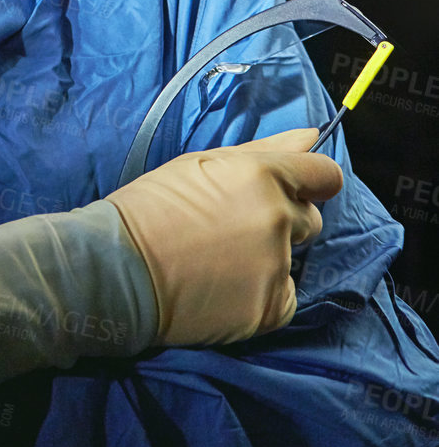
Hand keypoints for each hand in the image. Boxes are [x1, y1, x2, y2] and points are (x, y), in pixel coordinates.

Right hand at [106, 127, 343, 344]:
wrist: (120, 268)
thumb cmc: (153, 205)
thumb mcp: (203, 164)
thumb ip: (266, 150)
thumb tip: (311, 137)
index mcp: (264, 176)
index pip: (325, 175)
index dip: (311, 183)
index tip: (293, 192)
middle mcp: (278, 219)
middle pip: (311, 220)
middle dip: (283, 221)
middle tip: (234, 229)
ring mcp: (277, 266)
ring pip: (293, 260)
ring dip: (268, 258)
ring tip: (219, 261)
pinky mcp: (271, 309)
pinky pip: (285, 297)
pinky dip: (262, 294)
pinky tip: (225, 288)